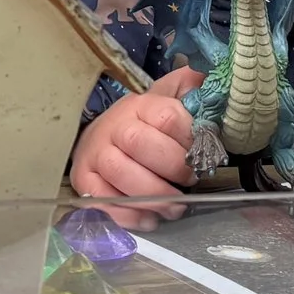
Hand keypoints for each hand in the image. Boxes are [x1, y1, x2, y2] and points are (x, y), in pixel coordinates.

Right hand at [70, 67, 203, 225]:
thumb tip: (209, 75)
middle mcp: (114, 127)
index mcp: (140, 105)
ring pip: (122, 174)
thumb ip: (190, 88)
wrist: (100, 138)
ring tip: (175, 206)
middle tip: (190, 180)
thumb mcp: (167, 100)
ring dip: (155, 196)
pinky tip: (151, 218)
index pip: (167, 116)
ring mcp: (96, 156)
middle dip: (173, 167)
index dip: (190, 137)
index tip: (203, 150)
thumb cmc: (143, 124)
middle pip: (141, 144)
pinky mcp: (84, 183)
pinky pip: (105, 202)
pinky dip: (131, 215)